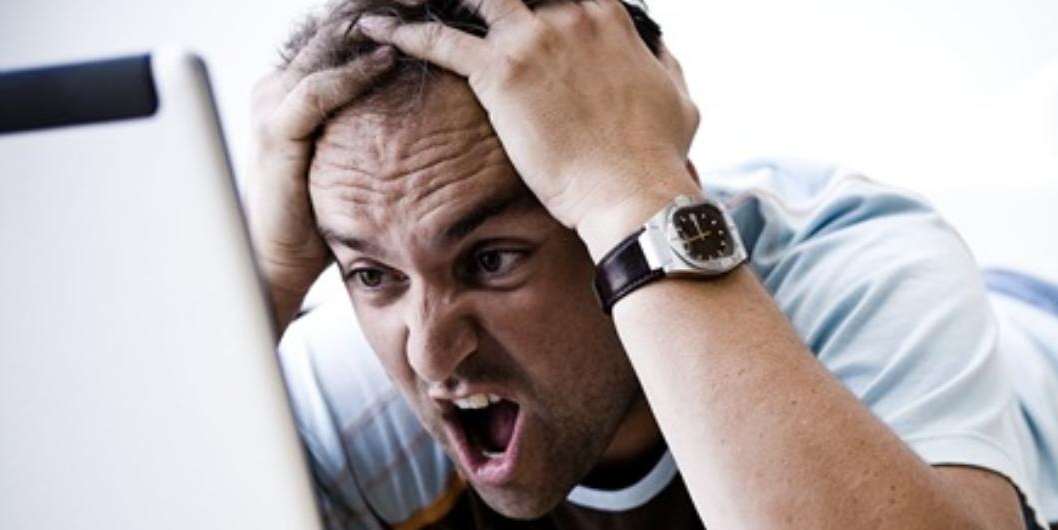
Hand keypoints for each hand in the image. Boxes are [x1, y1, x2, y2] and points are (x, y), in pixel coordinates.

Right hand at [246, 23, 394, 330]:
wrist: (279, 260)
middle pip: (336, 24)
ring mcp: (273, 102)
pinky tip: (388, 58)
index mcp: (297, 81)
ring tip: (419, 7)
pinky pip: (318, 90)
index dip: (386, 7)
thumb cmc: (321, 211)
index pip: (343, 27)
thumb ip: (371, 117)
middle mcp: (280, 82)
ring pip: (328, 43)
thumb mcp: (352, 151)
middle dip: (384, 3)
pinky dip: (355, 71)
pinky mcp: (276, 130)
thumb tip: (424, 99)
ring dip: (376, 21)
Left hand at [358, 0, 701, 242]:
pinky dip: (404, 31)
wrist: (632, 193)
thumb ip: (663, 63)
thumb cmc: (657, 156)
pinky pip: (439, 40)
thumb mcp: (679, 97)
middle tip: (466, 3)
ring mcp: (534, 40)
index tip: (522, 3)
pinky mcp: (501, 73)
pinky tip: (378, 27)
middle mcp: (570, 17)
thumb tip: (659, 50)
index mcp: (609, 18)